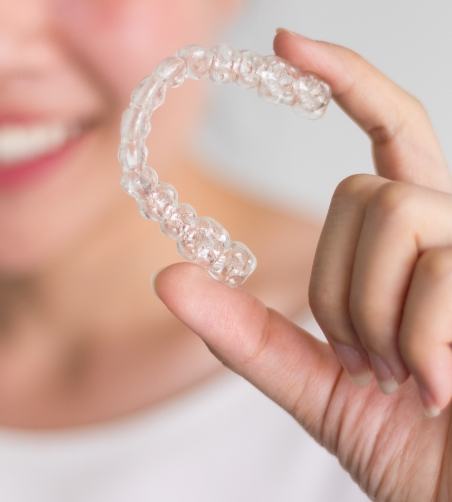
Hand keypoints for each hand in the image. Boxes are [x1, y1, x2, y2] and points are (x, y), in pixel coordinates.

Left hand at [153, 30, 451, 500]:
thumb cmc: (408, 447)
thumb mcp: (317, 385)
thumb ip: (250, 335)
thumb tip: (169, 277)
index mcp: (414, 251)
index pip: (388, 137)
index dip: (347, 80)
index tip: (289, 43)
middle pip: (366, 193)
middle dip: (343, 284)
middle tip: (367, 358)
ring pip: (395, 214)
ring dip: (374, 312)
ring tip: (404, 373)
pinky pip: (436, 267)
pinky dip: (416, 338)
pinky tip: (437, 386)